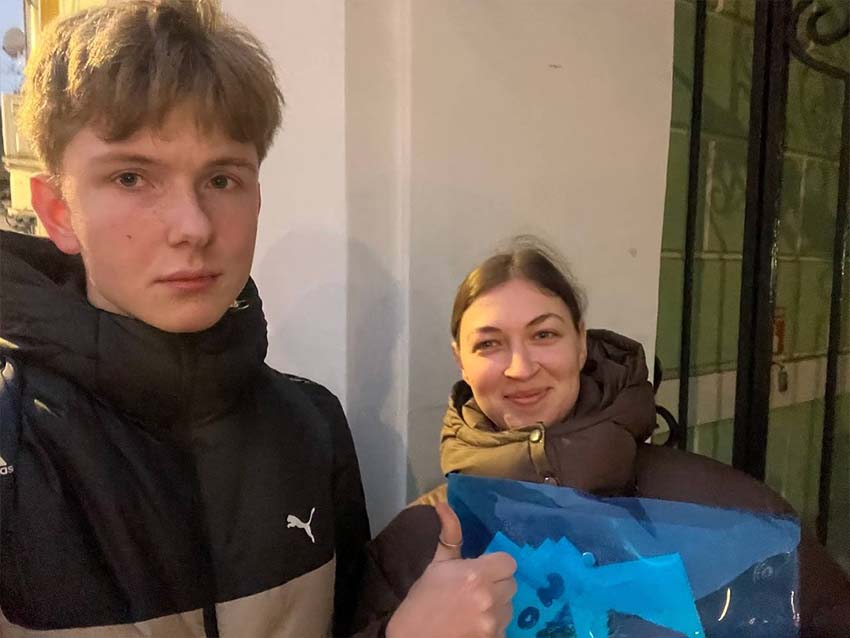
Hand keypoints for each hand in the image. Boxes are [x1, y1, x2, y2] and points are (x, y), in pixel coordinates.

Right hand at [385, 502, 516, 637]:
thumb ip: (449, 535)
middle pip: (511, 584)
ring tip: (473, 609)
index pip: (508, 562)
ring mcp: (493, 622)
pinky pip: (504, 627)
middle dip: (497, 584)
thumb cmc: (421, 601)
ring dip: (497, 606)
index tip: (483, 570)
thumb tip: (443, 504)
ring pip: (509, 606)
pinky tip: (473, 625)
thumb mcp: (436, 565)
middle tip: (475, 589)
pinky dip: (492, 626)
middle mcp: (489, 597)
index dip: (496, 565)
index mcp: (476, 574)